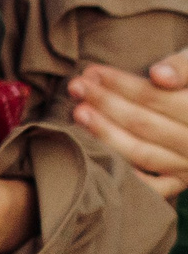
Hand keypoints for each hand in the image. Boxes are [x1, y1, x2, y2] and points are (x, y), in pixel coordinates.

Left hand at [66, 50, 187, 200]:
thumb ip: (184, 67)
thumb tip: (159, 76)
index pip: (155, 98)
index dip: (121, 84)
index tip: (92, 72)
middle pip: (143, 124)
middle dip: (105, 104)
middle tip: (76, 87)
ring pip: (142, 153)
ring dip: (106, 134)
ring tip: (79, 113)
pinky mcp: (182, 181)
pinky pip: (153, 186)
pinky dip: (129, 176)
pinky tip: (101, 158)